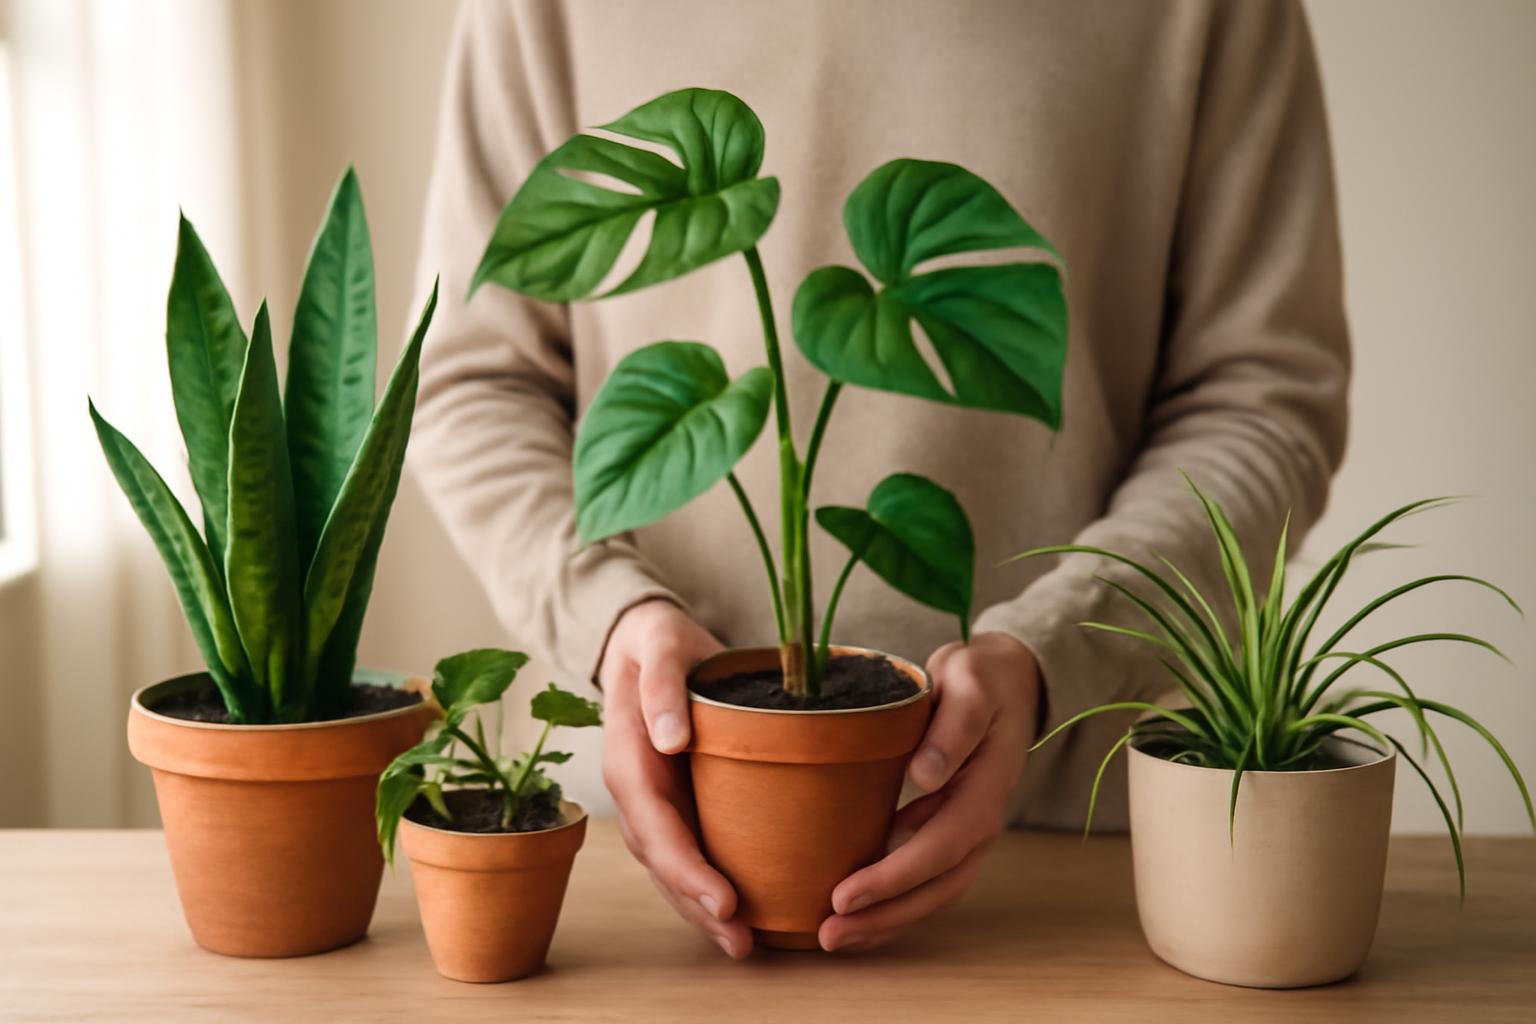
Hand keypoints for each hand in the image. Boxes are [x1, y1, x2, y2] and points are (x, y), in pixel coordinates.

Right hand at [597, 599, 752, 957]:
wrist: (649, 640)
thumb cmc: (660, 641)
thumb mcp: (661, 643)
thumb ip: (662, 685)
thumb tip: (669, 738)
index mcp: (630, 756)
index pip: (655, 823)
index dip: (686, 866)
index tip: (723, 897)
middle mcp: (636, 789)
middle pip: (663, 859)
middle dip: (698, 904)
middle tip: (742, 940)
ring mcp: (653, 801)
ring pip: (673, 867)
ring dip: (702, 910)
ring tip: (744, 944)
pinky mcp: (676, 804)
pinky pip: (689, 853)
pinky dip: (708, 887)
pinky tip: (739, 915)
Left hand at [818, 631, 1040, 952]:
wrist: (1007, 680)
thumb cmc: (981, 678)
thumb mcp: (969, 683)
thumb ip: (953, 727)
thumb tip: (924, 776)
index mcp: (987, 786)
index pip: (941, 846)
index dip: (894, 877)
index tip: (845, 896)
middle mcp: (983, 819)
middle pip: (939, 885)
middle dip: (885, 916)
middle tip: (830, 934)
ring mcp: (970, 829)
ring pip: (935, 892)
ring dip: (889, 919)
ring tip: (836, 936)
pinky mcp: (953, 830)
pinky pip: (928, 878)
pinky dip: (895, 901)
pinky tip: (858, 911)